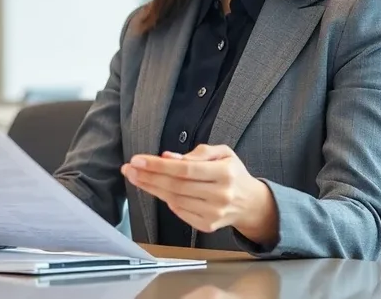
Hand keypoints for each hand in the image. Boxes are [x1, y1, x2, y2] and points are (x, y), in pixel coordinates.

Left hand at [120, 144, 277, 242]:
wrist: (250, 203)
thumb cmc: (233, 174)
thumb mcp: (223, 153)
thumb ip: (197, 153)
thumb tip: (168, 157)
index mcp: (225, 174)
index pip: (184, 170)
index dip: (158, 166)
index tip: (137, 160)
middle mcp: (220, 195)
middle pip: (175, 186)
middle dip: (148, 176)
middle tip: (129, 169)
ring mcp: (213, 213)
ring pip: (174, 200)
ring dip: (151, 188)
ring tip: (137, 177)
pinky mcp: (207, 226)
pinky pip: (179, 212)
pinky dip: (166, 200)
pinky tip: (157, 190)